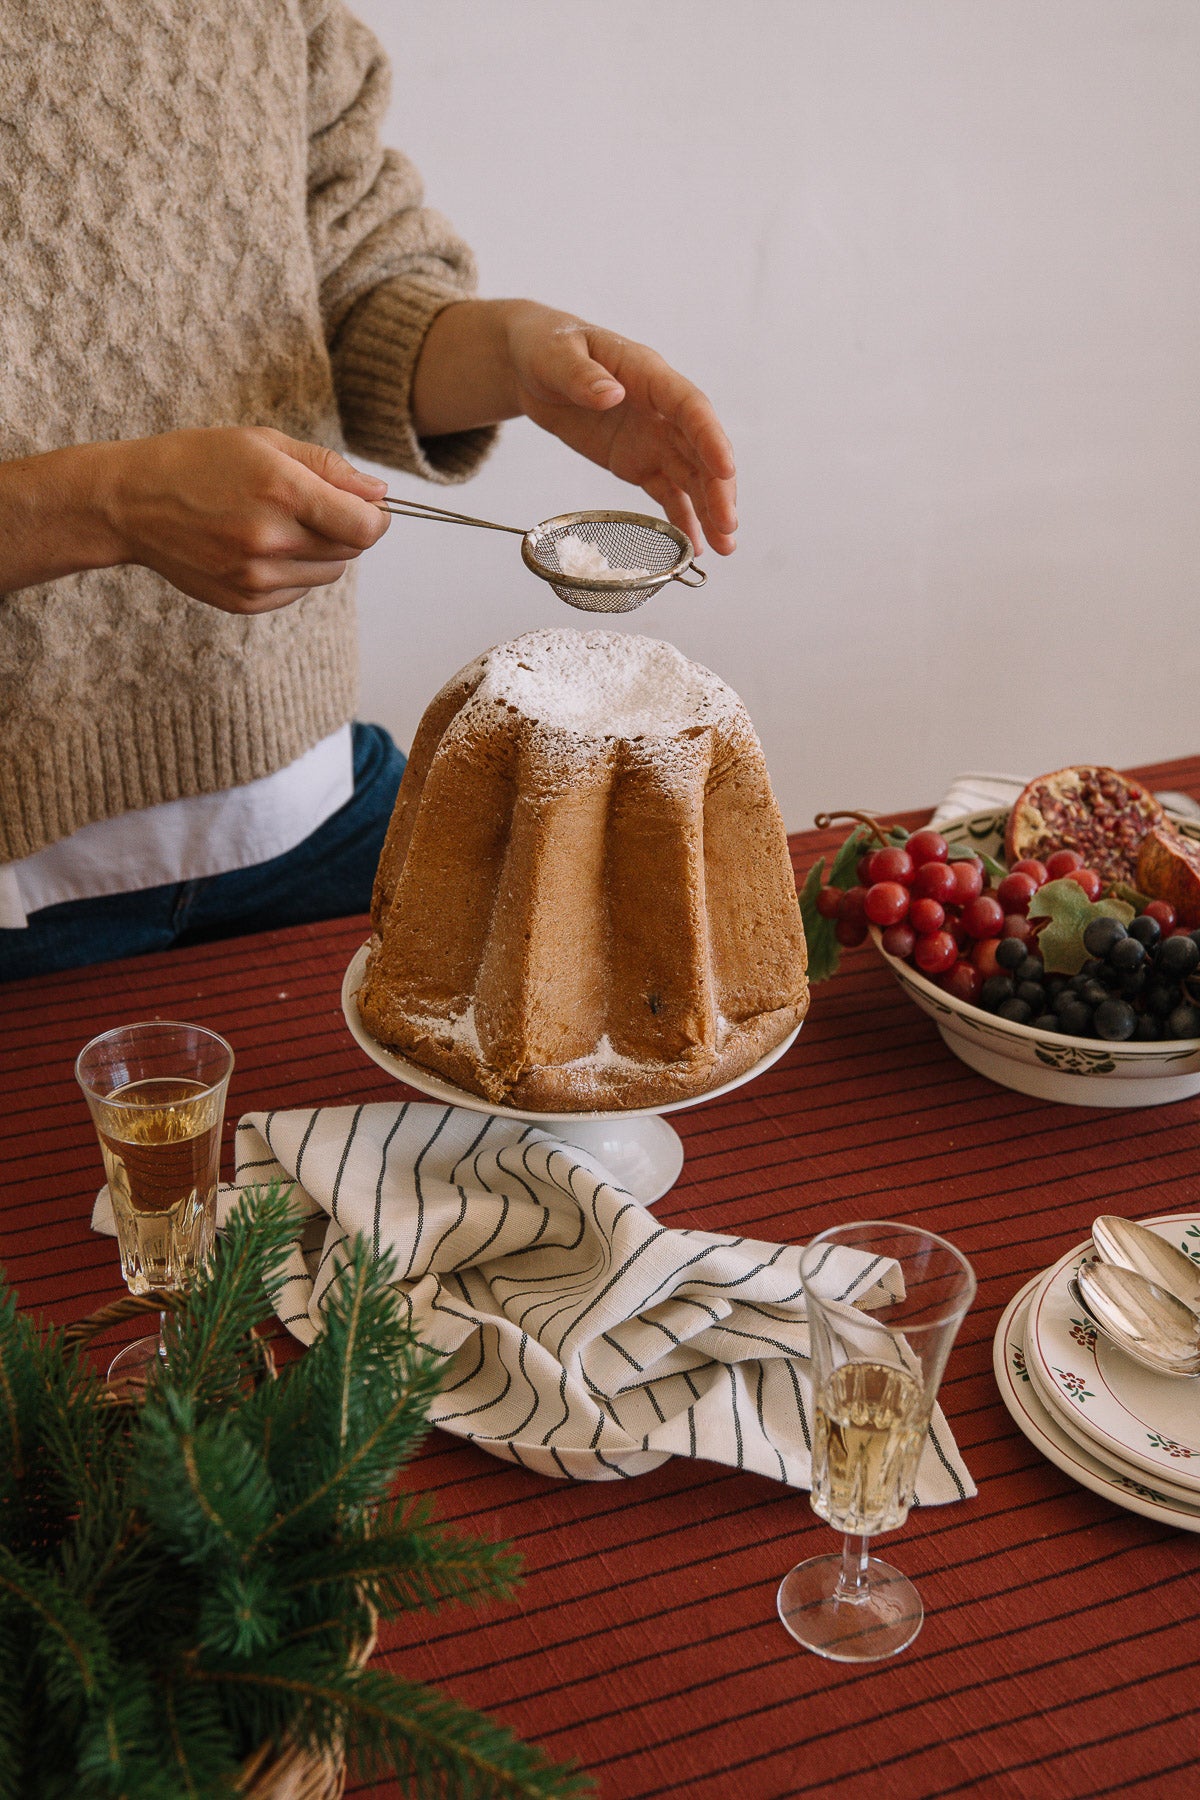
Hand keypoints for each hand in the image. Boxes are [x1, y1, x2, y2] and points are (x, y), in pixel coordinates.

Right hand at [101, 426, 390, 612]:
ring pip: (328, 572)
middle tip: (314, 507)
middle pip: (351, 550)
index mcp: (282, 491)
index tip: (369, 507)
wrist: (132, 503)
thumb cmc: (198, 462)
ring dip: (322, 550)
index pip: (365, 526)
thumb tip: (379, 493)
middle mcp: (271, 539)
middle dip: (347, 528)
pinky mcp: (245, 601)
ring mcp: (257, 577)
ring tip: (282, 523)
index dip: (378, 517)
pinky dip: (293, 569)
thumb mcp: (263, 442)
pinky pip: (298, 589)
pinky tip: (259, 545)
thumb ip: (328, 467)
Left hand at [503, 303, 736, 556]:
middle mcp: (661, 409)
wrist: (532, 367)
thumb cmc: (547, 347)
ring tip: (725, 548)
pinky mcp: (639, 462)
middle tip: (728, 526)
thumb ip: (581, 376)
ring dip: (709, 510)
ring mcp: (653, 438)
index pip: (690, 407)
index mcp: (648, 375)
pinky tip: (695, 546)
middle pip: (700, 450)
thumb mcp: (555, 356)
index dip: (711, 438)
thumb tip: (611, 393)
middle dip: (718, 488)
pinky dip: (681, 519)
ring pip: (691, 476)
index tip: (726, 469)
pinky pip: (667, 493)